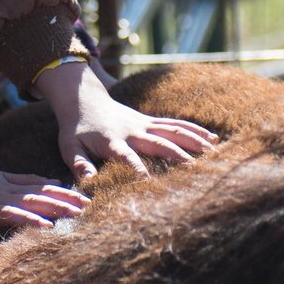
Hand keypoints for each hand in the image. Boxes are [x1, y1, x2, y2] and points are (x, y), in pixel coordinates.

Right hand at [0, 144, 88, 247]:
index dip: (64, 196)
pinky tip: (0, 247)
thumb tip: (51, 182)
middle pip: (31, 200)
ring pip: (8, 213)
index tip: (88, 202)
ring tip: (52, 227)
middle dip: (57, 206)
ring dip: (30, 220)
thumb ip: (24, 180)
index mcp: (6, 187)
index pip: (41, 190)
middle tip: (83, 213)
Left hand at [34, 63, 217, 178]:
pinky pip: (175, 125)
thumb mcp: (69, 147)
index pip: (127, 158)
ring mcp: (144, 124)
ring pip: (173, 131)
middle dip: (179, 157)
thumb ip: (78, 164)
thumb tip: (88, 183)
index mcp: (112, 141)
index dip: (139, 171)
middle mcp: (133, 131)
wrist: (83, 98)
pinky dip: (194, 130)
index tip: (152, 185)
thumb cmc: (75, 129)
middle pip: (159, 144)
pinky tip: (213, 139)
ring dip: (194, 141)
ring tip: (215, 152)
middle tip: (198, 172)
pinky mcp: (150, 121)